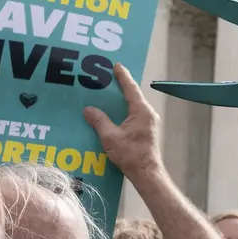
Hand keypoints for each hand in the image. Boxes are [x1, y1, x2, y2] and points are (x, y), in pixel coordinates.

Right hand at [84, 63, 162, 183]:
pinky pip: (133, 116)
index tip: (116, 65)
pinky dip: (122, 112)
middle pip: (132, 96)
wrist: (146, 173)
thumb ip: (99, 121)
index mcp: (141, 111)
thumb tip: (89, 110)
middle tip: (108, 77)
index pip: (131, 88)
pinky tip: (112, 115)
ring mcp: (148, 123)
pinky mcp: (146, 131)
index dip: (122, 76)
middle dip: (120, 87)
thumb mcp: (110, 137)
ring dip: (121, 100)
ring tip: (108, 94)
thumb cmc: (131, 155)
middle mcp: (147, 114)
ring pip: (132, 106)